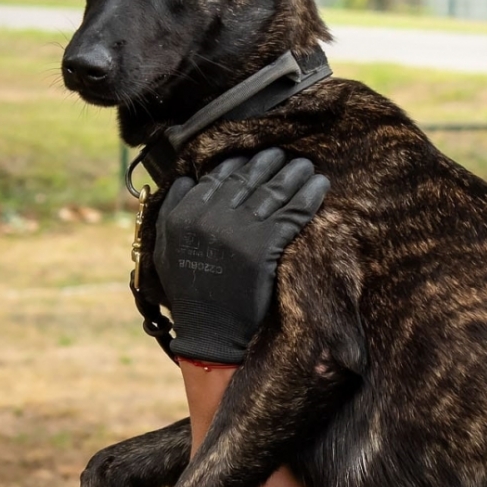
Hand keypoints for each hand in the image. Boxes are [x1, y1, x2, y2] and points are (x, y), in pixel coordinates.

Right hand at [150, 149, 327, 363]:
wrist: (210, 332)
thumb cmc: (190, 293)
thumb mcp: (166, 249)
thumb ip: (174, 210)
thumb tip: (190, 179)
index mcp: (184, 215)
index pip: (216, 178)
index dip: (238, 164)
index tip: (252, 157)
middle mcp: (210, 218)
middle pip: (247, 180)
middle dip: (268, 164)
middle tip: (283, 154)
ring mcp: (239, 231)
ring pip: (272, 192)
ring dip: (293, 175)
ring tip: (306, 165)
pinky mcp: (264, 247)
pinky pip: (292, 214)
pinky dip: (309, 197)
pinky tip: (320, 186)